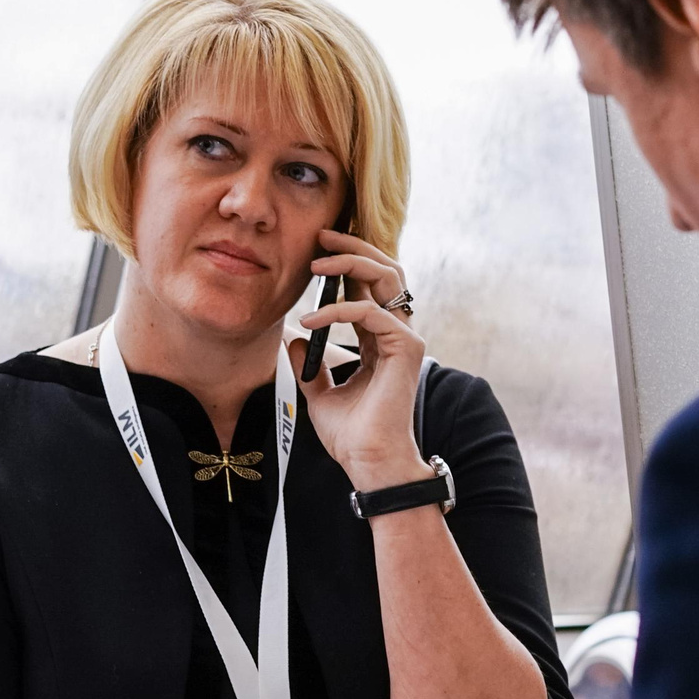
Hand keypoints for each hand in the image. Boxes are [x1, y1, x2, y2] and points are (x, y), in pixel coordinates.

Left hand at [296, 229, 430, 491]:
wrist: (367, 462)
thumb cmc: (351, 435)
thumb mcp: (318, 392)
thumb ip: (310, 363)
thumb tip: (294, 338)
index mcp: (379, 340)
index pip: (368, 286)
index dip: (345, 262)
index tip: (316, 249)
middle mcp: (395, 333)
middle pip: (385, 270)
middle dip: (353, 248)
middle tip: (320, 237)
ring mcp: (404, 339)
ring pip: (386, 278)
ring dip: (350, 263)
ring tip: (317, 264)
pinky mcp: (404, 349)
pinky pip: (370, 313)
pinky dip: (337, 311)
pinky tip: (310, 321)